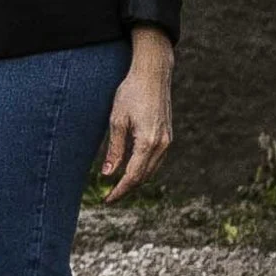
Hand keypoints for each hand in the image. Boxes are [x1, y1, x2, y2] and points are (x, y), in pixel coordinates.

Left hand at [101, 27, 172, 200]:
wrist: (153, 75)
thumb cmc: (131, 93)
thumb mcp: (116, 120)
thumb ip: (114, 149)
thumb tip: (107, 174)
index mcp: (148, 142)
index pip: (133, 176)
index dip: (119, 191)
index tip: (107, 200)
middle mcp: (162, 145)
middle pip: (144, 177)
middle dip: (127, 189)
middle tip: (109, 198)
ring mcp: (168, 141)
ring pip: (152, 170)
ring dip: (136, 181)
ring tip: (118, 188)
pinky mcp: (168, 136)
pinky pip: (156, 160)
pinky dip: (144, 169)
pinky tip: (131, 170)